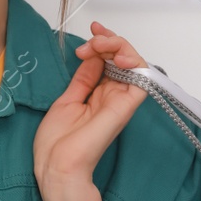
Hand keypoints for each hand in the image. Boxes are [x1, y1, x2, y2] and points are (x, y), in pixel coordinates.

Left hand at [33, 22, 148, 187]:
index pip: (109, 61)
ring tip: (100, 44)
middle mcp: (112, 95)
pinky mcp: (126, 106)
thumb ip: (84, 78)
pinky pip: (143, 79)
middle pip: (123, 58)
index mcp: (98, 95)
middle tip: (92, 40)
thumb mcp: (67, 100)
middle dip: (109, 40)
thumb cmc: (57, 143)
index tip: (90, 34)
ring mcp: (121, 100)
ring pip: (135, 63)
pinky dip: (135, 61)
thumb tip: (93, 57)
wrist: (57, 166)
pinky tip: (118, 56)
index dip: (103, 42)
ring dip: (119, 46)